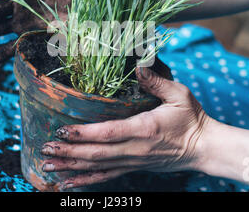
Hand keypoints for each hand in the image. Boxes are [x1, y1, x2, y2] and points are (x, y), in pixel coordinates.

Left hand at [40, 66, 211, 189]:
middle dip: (69, 151)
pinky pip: (106, 177)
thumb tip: (138, 66)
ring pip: (97, 168)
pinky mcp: (133, 168)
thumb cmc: (192, 119)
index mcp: (145, 129)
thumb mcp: (179, 94)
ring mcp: (133, 162)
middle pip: (96, 154)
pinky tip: (67, 183)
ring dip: (71, 167)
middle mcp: (135, 149)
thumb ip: (157, 81)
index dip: (83, 133)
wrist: (204, 148)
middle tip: (45, 148)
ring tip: (47, 165)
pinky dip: (85, 180)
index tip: (61, 130)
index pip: (109, 133)